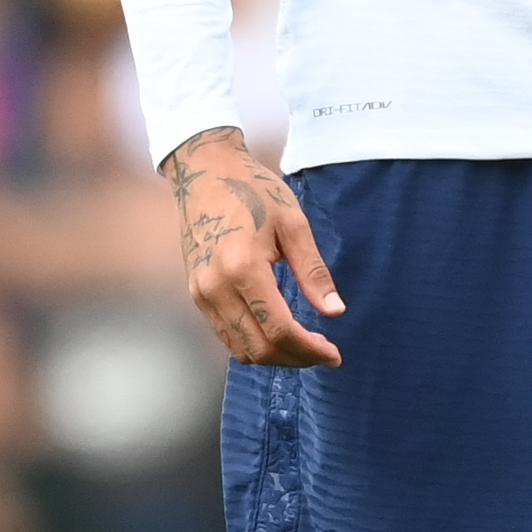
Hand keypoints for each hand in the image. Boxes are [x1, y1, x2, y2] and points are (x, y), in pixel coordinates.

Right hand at [162, 126, 343, 365]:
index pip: (279, 329)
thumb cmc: (253, 190)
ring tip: (303, 346)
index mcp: (242, 267)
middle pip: (259, 348)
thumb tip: (335, 312)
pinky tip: (277, 332)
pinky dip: (254, 343)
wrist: (203, 172)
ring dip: (275, 356)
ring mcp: (201, 293)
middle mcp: (215, 287)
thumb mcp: (293, 223)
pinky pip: (226, 334)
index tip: (334, 354)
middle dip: (295, 359)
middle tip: (323, 353)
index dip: (310, 349)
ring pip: (240, 349)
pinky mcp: (195, 293)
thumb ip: (313, 271)